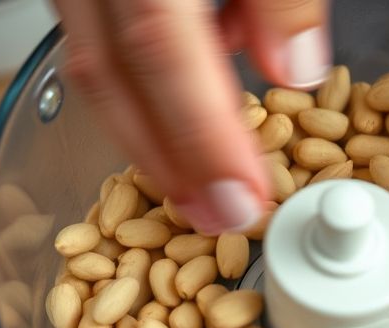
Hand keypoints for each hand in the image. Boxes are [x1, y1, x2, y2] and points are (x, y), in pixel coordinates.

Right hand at [52, 0, 329, 234]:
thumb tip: (295, 69)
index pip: (163, 53)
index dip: (201, 136)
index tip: (241, 202)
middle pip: (109, 78)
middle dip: (164, 163)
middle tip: (214, 222)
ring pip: (92, 68)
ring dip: (144, 138)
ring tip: (195, 188)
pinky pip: (93, 44)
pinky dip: (136, 92)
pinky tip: (177, 110)